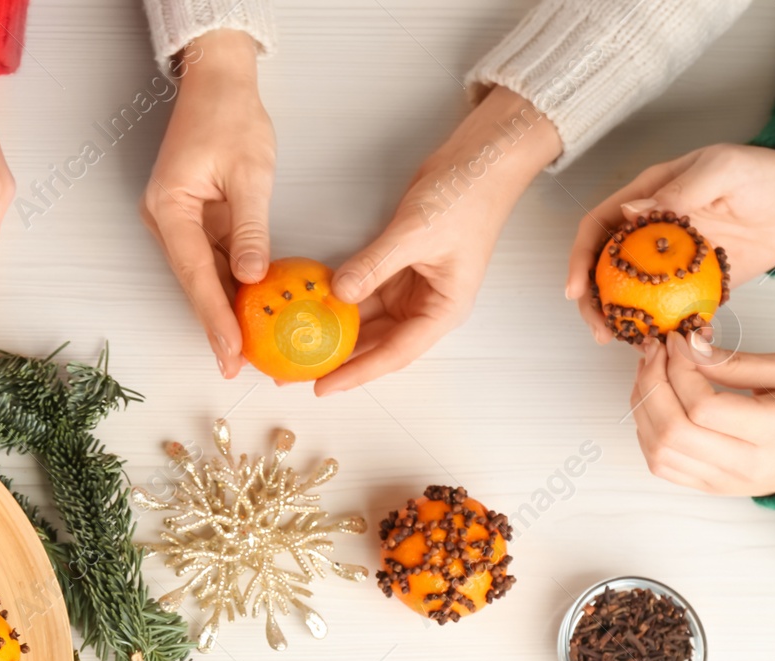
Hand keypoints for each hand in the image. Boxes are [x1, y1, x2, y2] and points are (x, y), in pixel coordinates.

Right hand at [140, 29, 274, 378]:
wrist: (216, 81)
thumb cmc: (230, 115)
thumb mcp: (249, 173)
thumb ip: (249, 229)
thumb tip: (251, 278)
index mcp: (170, 208)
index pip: (196, 275)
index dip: (215, 318)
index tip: (231, 352)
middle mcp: (164, 220)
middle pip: (192, 283)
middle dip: (216, 325)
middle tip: (236, 366)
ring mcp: (175, 221)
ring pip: (200, 276)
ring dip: (221, 311)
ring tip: (242, 350)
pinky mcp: (190, 219)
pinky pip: (209, 260)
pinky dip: (226, 286)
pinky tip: (246, 310)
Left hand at [320, 86, 560, 394]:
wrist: (480, 159)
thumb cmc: (467, 197)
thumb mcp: (416, 232)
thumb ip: (375, 265)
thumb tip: (337, 294)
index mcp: (443, 309)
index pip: (396, 352)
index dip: (358, 372)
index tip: (324, 387)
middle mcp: (426, 306)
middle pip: (377, 344)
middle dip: (338, 359)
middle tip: (296, 372)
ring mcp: (410, 289)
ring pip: (366, 321)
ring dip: (333, 331)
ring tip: (295, 346)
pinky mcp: (396, 269)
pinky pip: (361, 292)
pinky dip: (336, 299)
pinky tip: (308, 306)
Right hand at [568, 144, 774, 343]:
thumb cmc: (765, 174)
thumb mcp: (723, 169)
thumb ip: (678, 189)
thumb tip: (628, 211)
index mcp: (646, 198)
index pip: (597, 229)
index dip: (579, 259)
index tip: (576, 290)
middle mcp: (649, 232)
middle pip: (604, 270)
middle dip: (592, 303)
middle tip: (600, 330)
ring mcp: (669, 261)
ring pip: (630, 295)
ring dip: (622, 322)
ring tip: (627, 344)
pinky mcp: (693, 284)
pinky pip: (669, 309)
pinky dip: (662, 328)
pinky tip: (664, 346)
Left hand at [629, 331, 774, 494]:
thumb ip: (737, 363)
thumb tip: (688, 351)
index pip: (703, 407)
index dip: (680, 370)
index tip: (678, 341)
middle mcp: (746, 465)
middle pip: (673, 430)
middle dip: (652, 384)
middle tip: (655, 351)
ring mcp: (723, 481)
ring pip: (659, 450)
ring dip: (643, 406)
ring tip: (651, 372)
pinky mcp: (708, 486)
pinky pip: (660, 464)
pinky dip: (646, 430)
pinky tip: (655, 402)